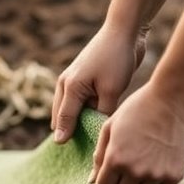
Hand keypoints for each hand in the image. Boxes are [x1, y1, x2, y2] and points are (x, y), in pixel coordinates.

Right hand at [51, 25, 147, 143]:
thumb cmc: (117, 58)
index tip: (62, 149)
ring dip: (76, 122)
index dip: (65, 136)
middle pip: (61, 116)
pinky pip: (79, 102)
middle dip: (68, 131)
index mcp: (70, 87)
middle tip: (77, 151)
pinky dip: (83, 113)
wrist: (123, 31)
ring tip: (85, 141)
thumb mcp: (111, 90)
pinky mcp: (83, 80)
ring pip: (69, 109)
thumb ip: (102, 112)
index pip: (64, 119)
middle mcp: (66, 84)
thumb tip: (97, 129)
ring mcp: (73, 81)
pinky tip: (94, 123)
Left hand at [89, 78, 183, 183]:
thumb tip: (92, 180)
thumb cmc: (139, 108)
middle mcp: (135, 171)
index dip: (106, 180)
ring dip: (140, 182)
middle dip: (122, 181)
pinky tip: (157, 164)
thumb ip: (100, 155)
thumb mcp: (111, 126)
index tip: (112, 169)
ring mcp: (156, 175)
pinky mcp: (175, 175)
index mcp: (116, 159)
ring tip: (145, 160)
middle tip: (130, 161)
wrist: (175, 98)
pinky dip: (156, 182)